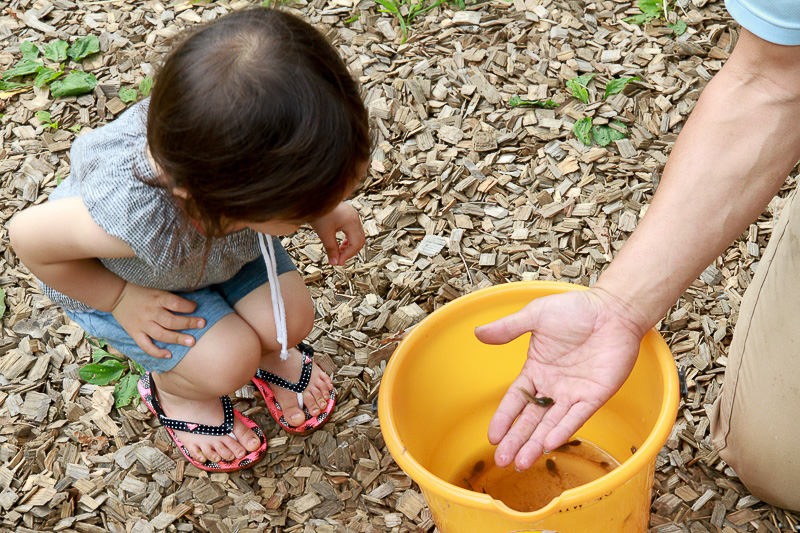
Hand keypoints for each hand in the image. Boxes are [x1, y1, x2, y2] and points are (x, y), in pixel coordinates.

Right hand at [110, 283, 204, 357]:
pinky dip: (157, 352)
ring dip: (177, 339)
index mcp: (157, 298)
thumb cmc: (142, 292)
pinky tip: (169, 355)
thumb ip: (171, 298)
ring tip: (192, 342)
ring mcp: (142, 324)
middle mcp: (150, 312)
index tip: (195, 307)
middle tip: (202, 324)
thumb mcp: (157, 289)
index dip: (187, 306)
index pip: (175, 303)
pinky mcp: (135, 333)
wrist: (117, 295)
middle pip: (171, 321)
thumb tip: (192, 305)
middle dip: (188, 323)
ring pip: (161, 334)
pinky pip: (146, 345)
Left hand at [310, 202, 364, 265]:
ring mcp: (353, 216)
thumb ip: (331, 248)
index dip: (348, 255)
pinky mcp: (349, 216)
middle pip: (359, 240)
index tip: (338, 262)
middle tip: (338, 259)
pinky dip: (348, 239)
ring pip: (358, 236)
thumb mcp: (324, 233)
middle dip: (350, 252)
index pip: (356, 244)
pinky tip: (340, 244)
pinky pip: (353, 231)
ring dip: (349, 246)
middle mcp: (355, 218)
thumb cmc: (318, 212)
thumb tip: (334, 263)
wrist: (314, 197)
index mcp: (351, 221)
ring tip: (338, 252)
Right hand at [474, 287, 646, 469]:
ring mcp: (574, 393)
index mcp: (537, 370)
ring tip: (521, 462)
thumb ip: (508, 328)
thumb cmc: (576, 309)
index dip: (503, 418)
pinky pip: (577, 417)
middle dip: (515, 440)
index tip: (492, 437)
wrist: (612, 309)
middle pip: (530, 419)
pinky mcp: (595, 395)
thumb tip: (478, 333)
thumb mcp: (535, 316)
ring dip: (536, 444)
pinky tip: (550, 444)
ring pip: (551, 424)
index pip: (516, 400)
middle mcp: (554, 386)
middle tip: (501, 461)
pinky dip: (563, 430)